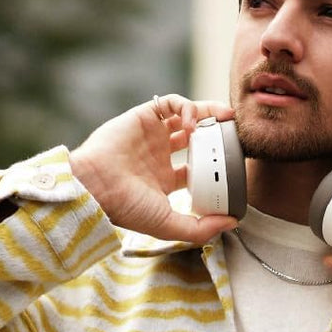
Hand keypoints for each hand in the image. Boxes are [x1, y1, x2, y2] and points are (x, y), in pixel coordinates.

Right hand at [71, 94, 237, 242]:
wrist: (95, 185)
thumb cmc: (126, 207)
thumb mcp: (168, 224)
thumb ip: (200, 228)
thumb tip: (232, 222)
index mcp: (164, 180)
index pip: (197, 167)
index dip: (216, 163)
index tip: (235, 162)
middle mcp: (158, 155)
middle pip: (196, 138)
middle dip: (216, 134)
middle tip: (235, 134)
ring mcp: (151, 135)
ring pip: (187, 116)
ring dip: (207, 113)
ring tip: (223, 118)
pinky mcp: (143, 116)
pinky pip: (170, 103)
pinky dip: (186, 107)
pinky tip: (192, 123)